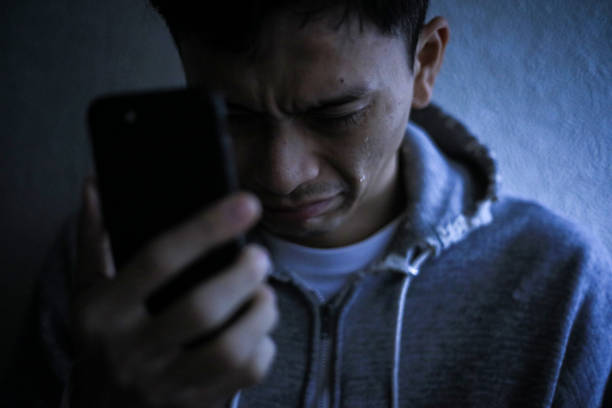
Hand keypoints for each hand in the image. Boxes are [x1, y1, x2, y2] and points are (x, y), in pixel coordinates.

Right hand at [71, 178, 277, 407]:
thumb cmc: (103, 338)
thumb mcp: (88, 290)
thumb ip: (94, 237)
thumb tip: (95, 182)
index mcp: (104, 313)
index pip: (159, 260)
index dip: (207, 228)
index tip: (246, 204)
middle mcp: (131, 351)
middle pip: (201, 308)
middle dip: (243, 276)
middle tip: (259, 258)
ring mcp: (163, 384)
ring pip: (228, 348)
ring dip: (260, 314)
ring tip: (264, 294)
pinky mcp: (192, 405)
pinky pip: (242, 377)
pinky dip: (262, 348)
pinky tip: (257, 332)